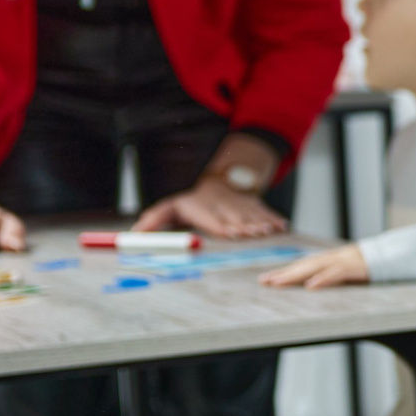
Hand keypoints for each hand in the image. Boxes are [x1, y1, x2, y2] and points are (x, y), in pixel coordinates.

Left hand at [134, 175, 288, 239]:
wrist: (216, 181)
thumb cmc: (190, 202)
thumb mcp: (169, 208)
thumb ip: (153, 220)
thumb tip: (134, 234)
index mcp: (204, 207)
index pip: (213, 218)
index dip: (223, 225)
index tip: (231, 232)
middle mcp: (223, 205)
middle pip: (235, 217)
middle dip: (246, 225)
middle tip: (255, 233)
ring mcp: (241, 205)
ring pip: (252, 214)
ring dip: (262, 223)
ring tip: (270, 230)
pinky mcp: (254, 205)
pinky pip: (265, 211)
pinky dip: (275, 219)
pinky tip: (282, 226)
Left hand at [263, 244, 368, 288]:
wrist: (394, 256)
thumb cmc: (370, 267)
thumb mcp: (348, 271)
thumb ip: (332, 276)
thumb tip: (314, 286)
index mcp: (330, 260)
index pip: (302, 266)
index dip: (284, 272)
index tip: (266, 280)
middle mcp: (333, 258)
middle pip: (304, 265)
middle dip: (283, 273)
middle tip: (264, 281)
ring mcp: (344, 261)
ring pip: (315, 267)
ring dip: (295, 275)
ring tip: (278, 283)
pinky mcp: (355, 268)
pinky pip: (337, 274)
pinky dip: (323, 279)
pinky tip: (310, 286)